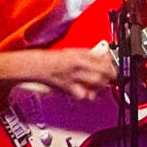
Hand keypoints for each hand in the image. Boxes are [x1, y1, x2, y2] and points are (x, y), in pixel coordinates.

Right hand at [0, 41, 116, 100]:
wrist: (32, 66)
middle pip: (102, 74)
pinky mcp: (67, 89)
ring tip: (100, 86)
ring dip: (100, 86)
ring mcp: (73, 78)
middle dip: (110, 77)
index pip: (102, 60)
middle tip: (112, 78)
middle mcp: (77, 66)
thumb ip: (86, 54)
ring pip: (95, 86)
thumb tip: (100, 56)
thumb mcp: (69, 51)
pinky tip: (86, 93)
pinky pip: (83, 95)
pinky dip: (87, 95)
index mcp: (78, 55)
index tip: (114, 67)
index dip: (112, 65)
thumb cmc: (47, 58)